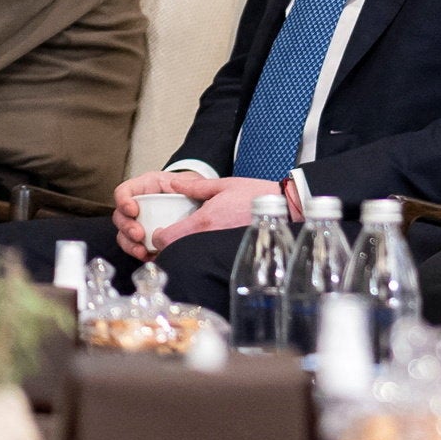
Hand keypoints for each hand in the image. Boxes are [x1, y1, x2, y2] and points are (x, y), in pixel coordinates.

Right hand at [107, 168, 196, 260]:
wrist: (197, 203)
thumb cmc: (189, 189)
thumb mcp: (189, 181)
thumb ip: (190, 183)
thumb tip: (184, 186)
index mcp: (145, 187)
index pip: (123, 192)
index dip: (123, 201)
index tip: (133, 210)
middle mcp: (138, 205)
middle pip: (120, 217)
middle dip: (127, 228)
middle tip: (138, 234)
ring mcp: (140, 223)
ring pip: (124, 235)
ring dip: (130, 244)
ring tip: (142, 250)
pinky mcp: (146, 238)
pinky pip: (136, 248)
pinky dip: (141, 254)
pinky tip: (149, 256)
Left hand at [164, 177, 278, 247]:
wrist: (283, 209)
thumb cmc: (256, 195)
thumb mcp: (224, 184)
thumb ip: (195, 187)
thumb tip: (174, 183)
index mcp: (203, 220)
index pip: (166, 239)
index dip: (157, 237)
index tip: (159, 231)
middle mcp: (208, 238)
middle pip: (175, 252)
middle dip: (167, 247)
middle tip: (168, 238)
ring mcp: (218, 247)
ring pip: (190, 256)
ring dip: (182, 251)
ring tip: (185, 240)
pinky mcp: (227, 252)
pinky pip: (206, 256)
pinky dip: (199, 253)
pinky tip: (202, 244)